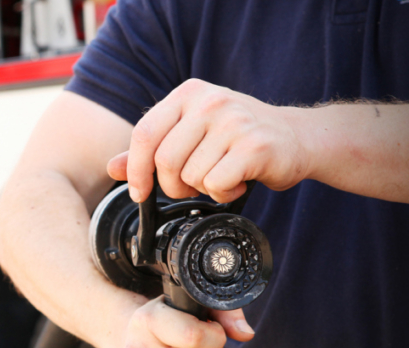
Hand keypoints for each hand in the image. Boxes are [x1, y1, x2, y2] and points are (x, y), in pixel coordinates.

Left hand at [106, 79, 310, 202]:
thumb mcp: (190, 134)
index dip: (136, 170)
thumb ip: (151, 149)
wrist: (297, 138)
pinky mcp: (254, 146)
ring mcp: (233, 121)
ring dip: (202, 189)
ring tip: (221, 176)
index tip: (139, 192)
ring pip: (190, 176)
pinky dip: (223, 193)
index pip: (144, 134)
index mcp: (187, 93)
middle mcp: (209, 101)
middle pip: (164, 160)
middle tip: (191, 186)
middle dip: (173, 186)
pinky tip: (238, 181)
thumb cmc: (236, 138)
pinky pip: (216, 184)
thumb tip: (112, 167)